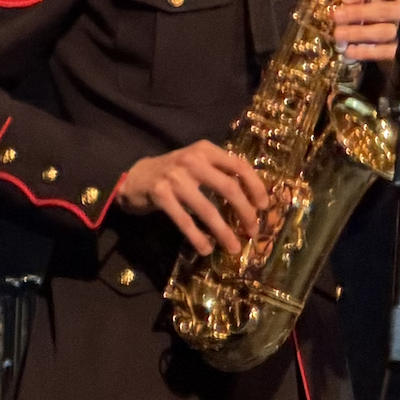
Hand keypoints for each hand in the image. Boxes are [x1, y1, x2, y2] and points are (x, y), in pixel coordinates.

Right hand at [118, 140, 270, 255]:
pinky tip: (206, 249)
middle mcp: (192, 160)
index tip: (264, 207)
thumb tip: (253, 199)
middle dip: (245, 213)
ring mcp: (175, 177)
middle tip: (253, 231)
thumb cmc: (174, 173)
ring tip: (233, 248)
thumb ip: (220, 172)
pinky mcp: (161, 195)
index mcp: (206, 150)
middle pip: (228, 188)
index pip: (239, 166)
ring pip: (208, 210)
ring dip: (224, 232)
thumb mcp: (197, 163)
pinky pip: (184, 221)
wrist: (136, 177)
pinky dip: (198, 238)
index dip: (255, 187)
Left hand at [331, 0, 399, 62]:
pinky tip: (348, 51)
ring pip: (383, 32)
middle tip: (336, 16)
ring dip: (358, 33)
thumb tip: (342, 3)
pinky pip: (385, 52)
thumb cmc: (387, 10)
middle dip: (357, 13)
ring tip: (338, 35)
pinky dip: (365, 52)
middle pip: (383, 10)